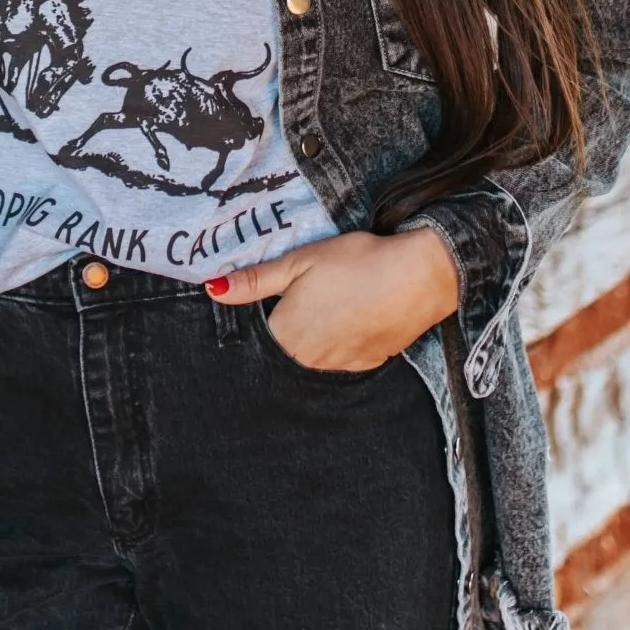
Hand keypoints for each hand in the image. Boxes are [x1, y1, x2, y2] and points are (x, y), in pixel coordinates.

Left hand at [206, 227, 459, 370]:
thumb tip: (212, 290)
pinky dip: (342, 342)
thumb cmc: (354, 263)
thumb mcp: (298, 262)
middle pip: (286, 349)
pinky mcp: (367, 365)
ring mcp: (340, 367)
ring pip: (314, 356)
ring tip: (333, 304)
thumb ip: (254, 281)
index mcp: (286, 335)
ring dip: (316, 337)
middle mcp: (309, 361)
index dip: (267, 315)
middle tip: (311, 298)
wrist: (417, 277)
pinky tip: (353, 316)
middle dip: (290, 327)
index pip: (260, 337)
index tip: (279, 298)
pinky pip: (342, 359)